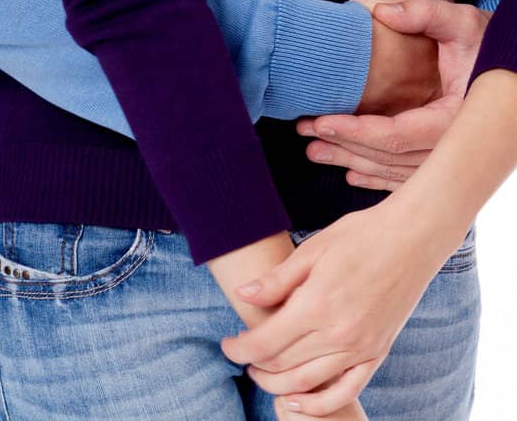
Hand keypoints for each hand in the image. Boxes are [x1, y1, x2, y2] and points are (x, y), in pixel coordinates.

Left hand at [219, 201, 453, 415]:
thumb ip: (277, 280)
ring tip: (261, 373)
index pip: (266, 341)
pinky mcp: (378, 353)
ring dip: (279, 384)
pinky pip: (347, 391)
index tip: (227, 345)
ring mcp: (361, 348)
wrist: (412, 238)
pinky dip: (319, 404)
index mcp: (317, 304)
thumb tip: (243, 296)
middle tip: (241, 353)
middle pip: (284, 365)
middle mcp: (339, 333)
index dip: (239, 349)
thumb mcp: (312, 248)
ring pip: (309, 383)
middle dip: (255, 364)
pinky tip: (298, 400)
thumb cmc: (360, 235)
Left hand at [296, 0, 490, 191]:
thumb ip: (425, 12)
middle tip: (305, 135)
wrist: (514, 69)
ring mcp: (454, 158)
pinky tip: (350, 171)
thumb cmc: (490, 43)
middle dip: (344, 147)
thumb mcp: (461, 21)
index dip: (356, 130)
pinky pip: (410, 177)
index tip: (320, 121)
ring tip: (315, 152)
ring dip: (354, 162)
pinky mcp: (449, 159)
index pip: (397, 134)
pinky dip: (379, 177)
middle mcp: (455, 146)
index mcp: (455, 118)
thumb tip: (383, 11)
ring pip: (397, 172)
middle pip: (391, 157)